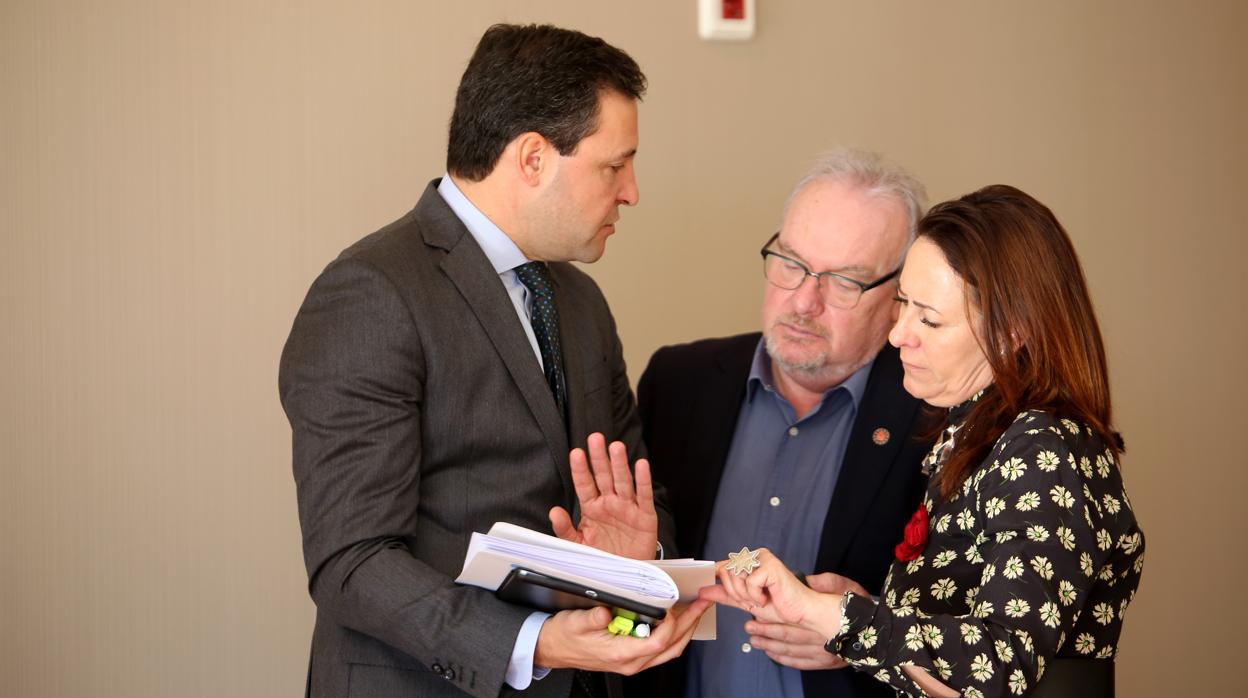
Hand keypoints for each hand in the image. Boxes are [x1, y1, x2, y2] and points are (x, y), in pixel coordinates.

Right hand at [533, 599, 712, 673]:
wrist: (553, 648)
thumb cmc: (564, 636)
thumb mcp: (575, 623)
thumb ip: (592, 618)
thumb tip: (607, 611)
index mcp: (621, 654)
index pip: (658, 642)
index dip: (671, 624)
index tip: (676, 607)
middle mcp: (632, 662)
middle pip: (672, 647)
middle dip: (690, 624)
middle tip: (703, 604)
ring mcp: (633, 661)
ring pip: (670, 650)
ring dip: (686, 629)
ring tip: (696, 609)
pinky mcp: (632, 655)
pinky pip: (661, 648)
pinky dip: (674, 633)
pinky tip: (676, 618)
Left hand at [549, 433, 657, 559]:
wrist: (626, 574)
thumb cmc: (603, 556)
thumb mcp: (579, 545)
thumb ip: (565, 529)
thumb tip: (553, 511)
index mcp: (592, 507)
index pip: (585, 484)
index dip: (581, 469)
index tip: (576, 454)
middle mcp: (610, 503)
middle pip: (604, 476)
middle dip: (599, 458)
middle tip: (595, 438)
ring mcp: (628, 508)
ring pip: (623, 482)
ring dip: (620, 464)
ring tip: (615, 447)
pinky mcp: (645, 516)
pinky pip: (643, 496)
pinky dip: (643, 481)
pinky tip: (641, 465)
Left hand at [699, 548, 843, 640]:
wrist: (801, 613)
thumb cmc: (780, 606)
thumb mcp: (746, 601)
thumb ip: (725, 595)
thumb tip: (704, 590)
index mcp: (750, 560)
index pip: (722, 566)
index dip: (722, 583)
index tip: (727, 594)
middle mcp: (756, 555)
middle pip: (726, 572)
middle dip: (736, 593)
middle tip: (753, 601)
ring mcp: (763, 558)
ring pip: (735, 576)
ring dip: (745, 596)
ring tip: (761, 600)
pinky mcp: (770, 565)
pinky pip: (749, 582)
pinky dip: (756, 596)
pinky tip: (768, 598)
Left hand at [743, 573, 869, 669]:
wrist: (881, 630)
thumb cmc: (859, 605)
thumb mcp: (844, 586)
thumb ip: (825, 583)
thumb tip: (808, 580)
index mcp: (821, 618)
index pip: (788, 617)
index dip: (769, 616)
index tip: (753, 612)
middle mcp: (820, 638)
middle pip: (786, 635)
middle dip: (764, 631)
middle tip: (748, 627)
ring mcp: (824, 652)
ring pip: (791, 650)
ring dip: (770, 645)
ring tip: (755, 640)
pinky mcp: (828, 662)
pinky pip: (801, 663)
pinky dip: (785, 659)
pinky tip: (773, 654)